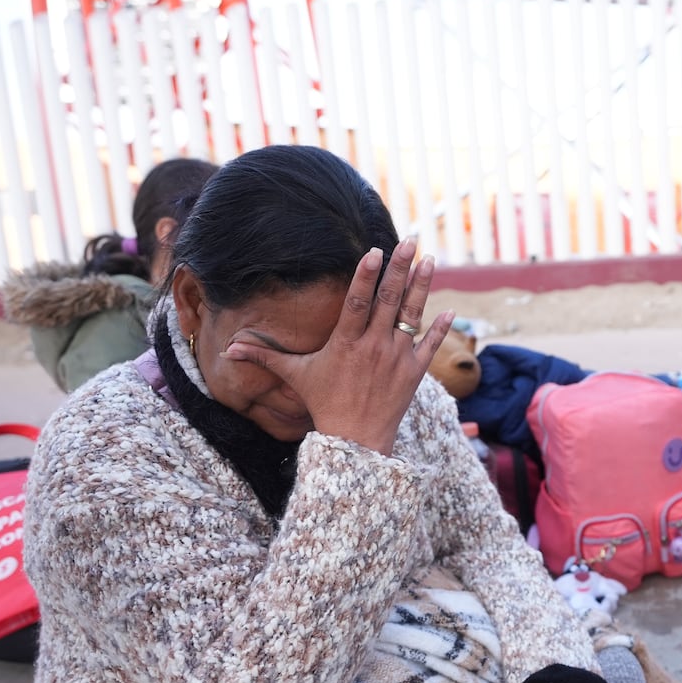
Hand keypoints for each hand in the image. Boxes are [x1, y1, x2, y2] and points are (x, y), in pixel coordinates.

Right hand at [224, 239, 452, 454]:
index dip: (366, 276)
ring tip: (429, 260)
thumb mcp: (296, 376)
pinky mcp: (414, 373)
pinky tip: (451, 309)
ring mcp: (397, 358)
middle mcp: (373, 346)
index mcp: (346, 342)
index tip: (375, 251)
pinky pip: (429, 346)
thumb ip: (266, 357)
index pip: (357, 302)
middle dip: (399, 268)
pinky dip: (440, 328)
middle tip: (410, 242)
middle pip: (388, 300)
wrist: (355, 440)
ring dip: (422, 287)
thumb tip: (230, 349)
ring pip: (411, 316)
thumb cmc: (324, 404)